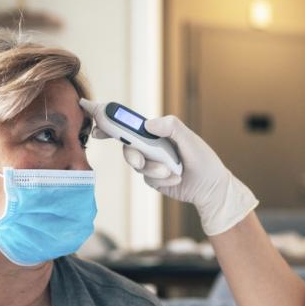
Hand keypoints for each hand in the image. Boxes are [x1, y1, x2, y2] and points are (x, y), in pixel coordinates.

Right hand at [80, 99, 257, 235]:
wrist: (211, 188)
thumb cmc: (203, 160)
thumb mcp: (190, 140)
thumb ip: (172, 127)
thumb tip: (149, 123)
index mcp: (157, 131)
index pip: (129, 123)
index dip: (109, 120)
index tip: (93, 117)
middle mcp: (150, 145)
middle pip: (127, 145)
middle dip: (132, 154)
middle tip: (140, 160)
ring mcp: (150, 162)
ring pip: (136, 164)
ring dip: (153, 168)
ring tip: (172, 170)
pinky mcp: (153, 178)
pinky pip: (147, 178)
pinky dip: (161, 178)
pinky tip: (176, 177)